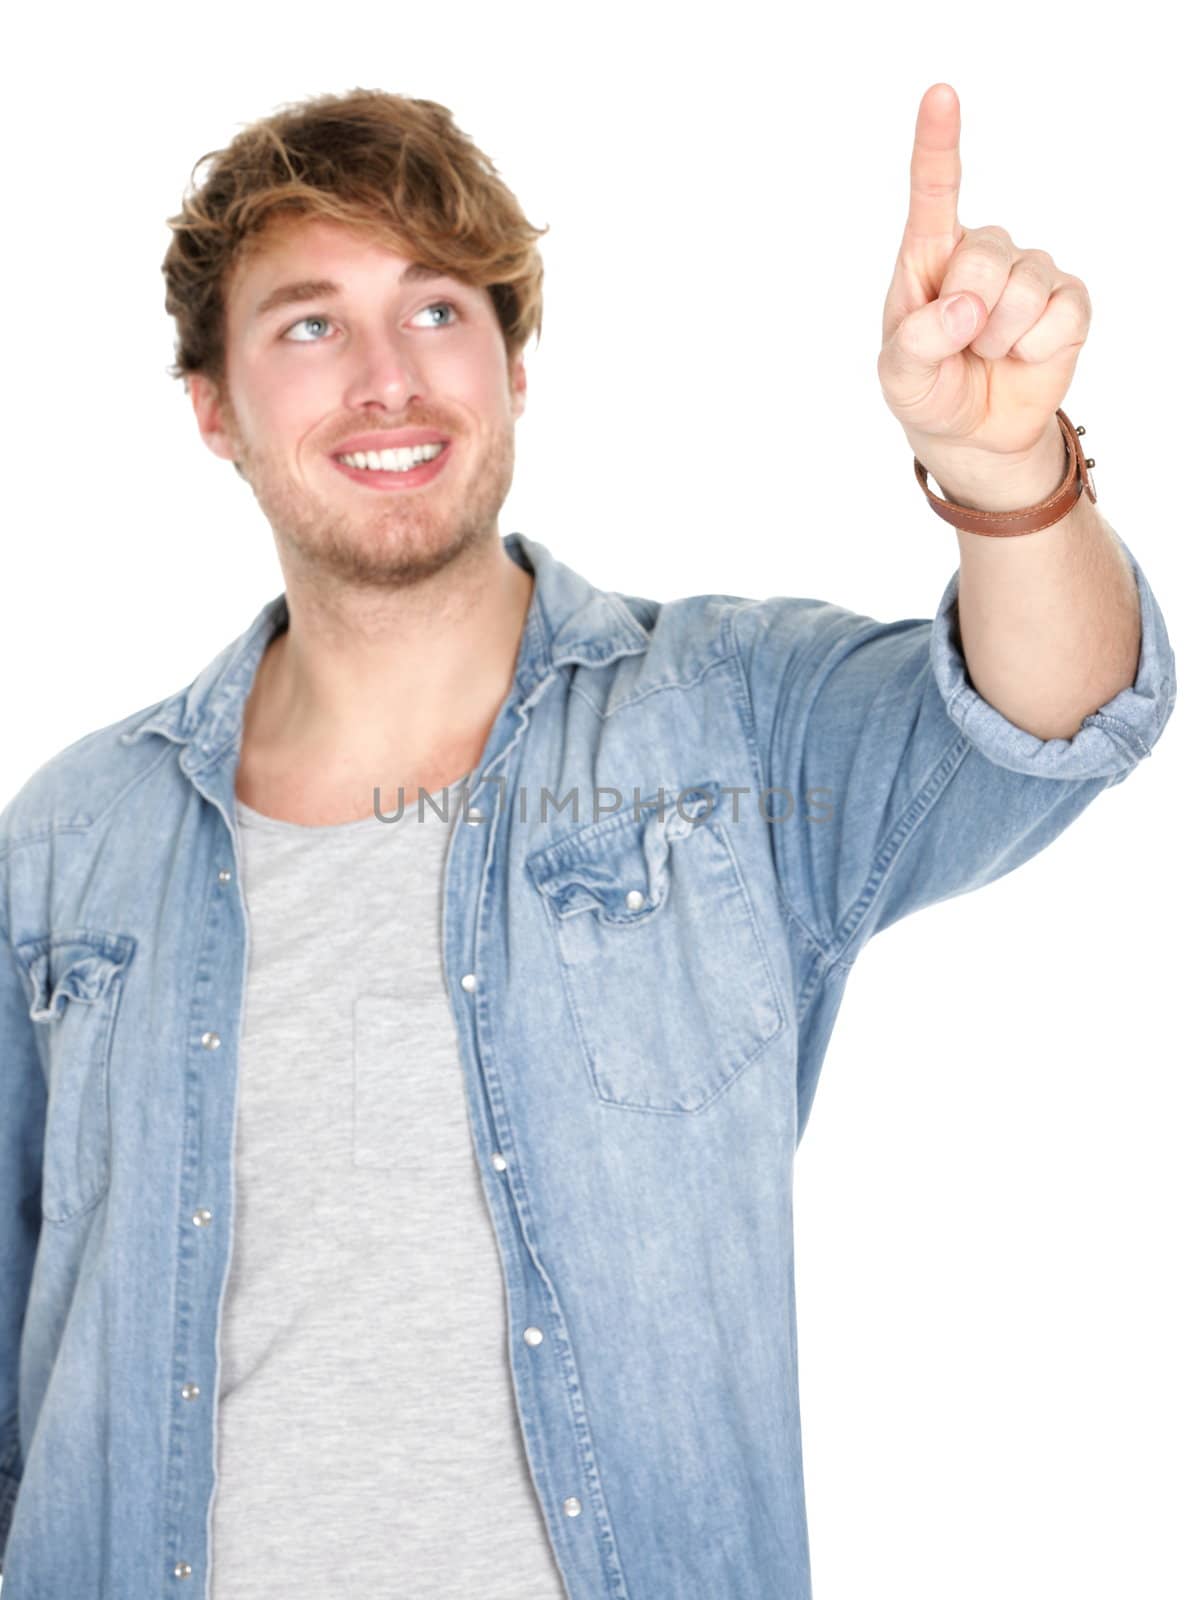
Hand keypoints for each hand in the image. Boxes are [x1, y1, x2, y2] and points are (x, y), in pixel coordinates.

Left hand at [877, 83, 1090, 489]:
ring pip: (1023, 288)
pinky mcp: (1067, 300)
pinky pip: (1059, 315)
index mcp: (929, 255)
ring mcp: (1029, 271)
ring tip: (988, 352)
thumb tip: (964, 310)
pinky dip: (1035, 348)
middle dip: (970, 312)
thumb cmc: (927, 389)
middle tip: (961, 344)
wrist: (973, 432)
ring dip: (1000, 338)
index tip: (940, 95)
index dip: (938, 143)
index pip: (934, 192)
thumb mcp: (900, 376)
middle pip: (986, 254)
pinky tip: (1022, 355)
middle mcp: (982, 250)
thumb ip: (916, 342)